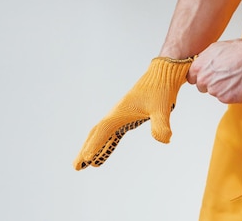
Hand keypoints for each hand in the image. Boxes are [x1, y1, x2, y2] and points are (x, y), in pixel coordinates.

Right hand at [73, 57, 192, 169]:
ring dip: (93, 147)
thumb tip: (165, 139)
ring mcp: (121, 114)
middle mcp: (117, 113)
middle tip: (76, 167)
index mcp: (121, 111)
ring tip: (86, 164)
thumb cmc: (161, 89)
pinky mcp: (128, 116)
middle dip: (86, 149)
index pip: (104, 130)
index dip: (95, 144)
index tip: (87, 159)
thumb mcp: (162, 107)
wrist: (163, 74)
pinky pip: (112, 132)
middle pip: (96, 133)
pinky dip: (106, 143)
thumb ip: (161, 123)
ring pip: (102, 133)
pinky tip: (104, 153)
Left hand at [188, 38, 241, 103]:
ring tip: (234, 77)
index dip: (199, 77)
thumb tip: (201, 64)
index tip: (206, 76)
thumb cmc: (237, 50)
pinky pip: (226, 98)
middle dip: (210, 83)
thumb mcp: (214, 49)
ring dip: (222, 88)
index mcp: (198, 67)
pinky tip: (239, 83)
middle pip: (202, 87)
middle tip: (223, 76)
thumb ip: (204, 60)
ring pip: (215, 93)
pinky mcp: (226, 98)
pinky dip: (232, 93)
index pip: (191, 78)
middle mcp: (203, 80)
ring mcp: (214, 91)